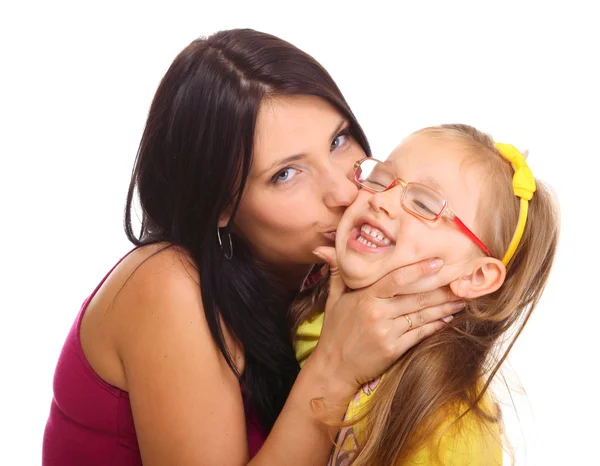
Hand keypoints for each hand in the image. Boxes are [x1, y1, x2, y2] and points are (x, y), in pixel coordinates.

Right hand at [311, 246, 459, 394]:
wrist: (333, 367)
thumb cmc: (335, 330)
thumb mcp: (333, 298)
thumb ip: (337, 271)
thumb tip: (324, 247)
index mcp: (365, 297)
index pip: (396, 279)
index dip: (419, 270)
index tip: (438, 262)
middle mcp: (377, 313)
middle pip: (416, 297)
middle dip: (441, 289)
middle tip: (460, 281)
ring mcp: (387, 332)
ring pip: (422, 315)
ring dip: (444, 307)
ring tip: (461, 299)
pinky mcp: (394, 349)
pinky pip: (420, 334)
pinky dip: (436, 326)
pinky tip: (448, 319)